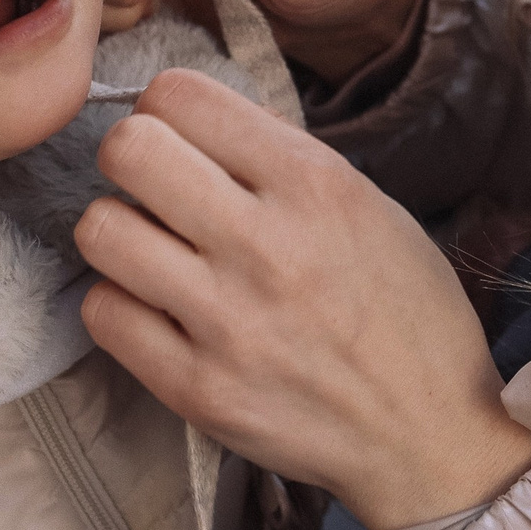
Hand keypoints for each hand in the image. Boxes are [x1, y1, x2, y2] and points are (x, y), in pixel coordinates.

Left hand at [75, 70, 530, 529]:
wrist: (429, 434)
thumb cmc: (404, 312)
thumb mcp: (370, 204)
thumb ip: (281, 156)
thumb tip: (197, 120)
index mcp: (314, 184)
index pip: (181, 95)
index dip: (169, 109)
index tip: (183, 137)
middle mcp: (266, 245)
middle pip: (128, 150)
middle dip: (132, 157)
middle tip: (157, 188)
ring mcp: (227, 322)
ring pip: (100, 229)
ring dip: (121, 231)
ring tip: (157, 252)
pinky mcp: (197, 390)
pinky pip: (103, 313)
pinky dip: (122, 303)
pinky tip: (159, 309)